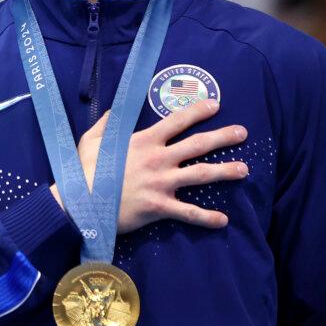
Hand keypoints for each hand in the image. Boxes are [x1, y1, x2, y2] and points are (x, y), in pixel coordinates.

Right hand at [52, 99, 247, 233]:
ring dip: (225, 171)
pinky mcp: (160, 206)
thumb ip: (106, 123)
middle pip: (198, 144)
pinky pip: (188, 212)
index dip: (198, 111)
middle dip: (223, 137)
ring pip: (201, 174)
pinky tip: (224, 220)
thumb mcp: (92, 140)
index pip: (177, 120)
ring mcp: (161, 183)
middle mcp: (158, 158)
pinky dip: (207, 217)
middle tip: (243, 133)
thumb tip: (112, 110)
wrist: (81, 201)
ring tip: (244, 170)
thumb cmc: (85, 170)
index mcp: (144, 140)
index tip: (215, 105)